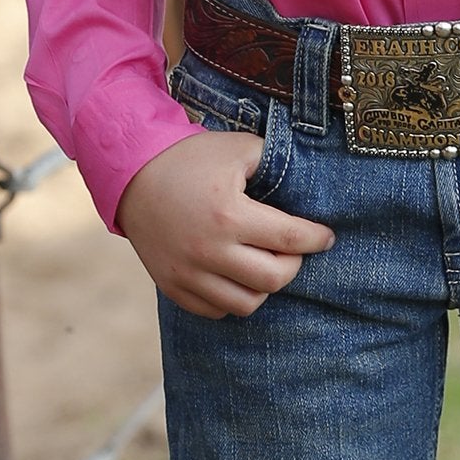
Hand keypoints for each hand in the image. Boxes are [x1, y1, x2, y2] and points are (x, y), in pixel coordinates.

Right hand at [116, 131, 334, 318]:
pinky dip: (234, 299)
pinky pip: (216, 311)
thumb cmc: (190, 158)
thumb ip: (273, 160)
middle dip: (294, 264)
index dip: (317, 240)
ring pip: (246, 304)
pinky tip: (238, 276)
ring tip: (267, 263)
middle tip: (294, 249)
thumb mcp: (237, 147)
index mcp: (229, 214)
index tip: (327, 237)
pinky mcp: (173, 287)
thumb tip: (304, 180)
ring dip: (265, 286)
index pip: (290, 239)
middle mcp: (209, 251)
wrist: (132, 174)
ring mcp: (188, 274)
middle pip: (273, 279)